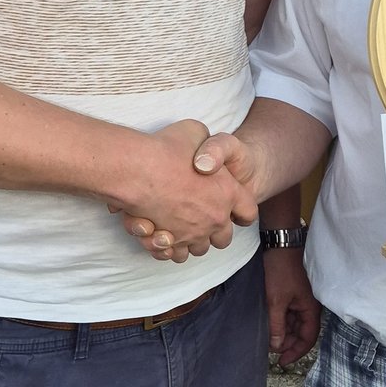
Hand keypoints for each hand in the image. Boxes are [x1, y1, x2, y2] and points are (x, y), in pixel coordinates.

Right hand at [111, 120, 255, 261]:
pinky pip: (175, 254)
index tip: (236, 211)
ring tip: (181, 228)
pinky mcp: (169, 243)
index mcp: (228, 192)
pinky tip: (163, 236)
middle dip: (216, 231)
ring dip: (193, 241)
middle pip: (224, 238)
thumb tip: (205, 154)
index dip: (243, 210)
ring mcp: (192, 233)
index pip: (248, 211)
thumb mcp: (197, 132)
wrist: (137, 169)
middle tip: (204, 219)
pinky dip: (170, 249)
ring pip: (199, 249)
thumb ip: (207, 146)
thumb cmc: (167, 149)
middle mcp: (213, 218)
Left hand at [264, 246, 320, 363]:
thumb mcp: (276, 301)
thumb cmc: (280, 270)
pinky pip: (288, 315)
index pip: (308, 338)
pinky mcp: (291, 295)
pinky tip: (269, 326)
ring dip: (283, 333)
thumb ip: (277, 325)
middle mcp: (308, 307)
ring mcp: (300, 301)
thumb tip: (277, 346)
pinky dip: (280, 322)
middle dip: (288, 344)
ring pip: (293, 325)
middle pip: (301, 333)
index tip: (282, 361)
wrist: (278, 245)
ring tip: (268, 339)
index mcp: (310, 309)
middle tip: (272, 352)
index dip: (296, 352)